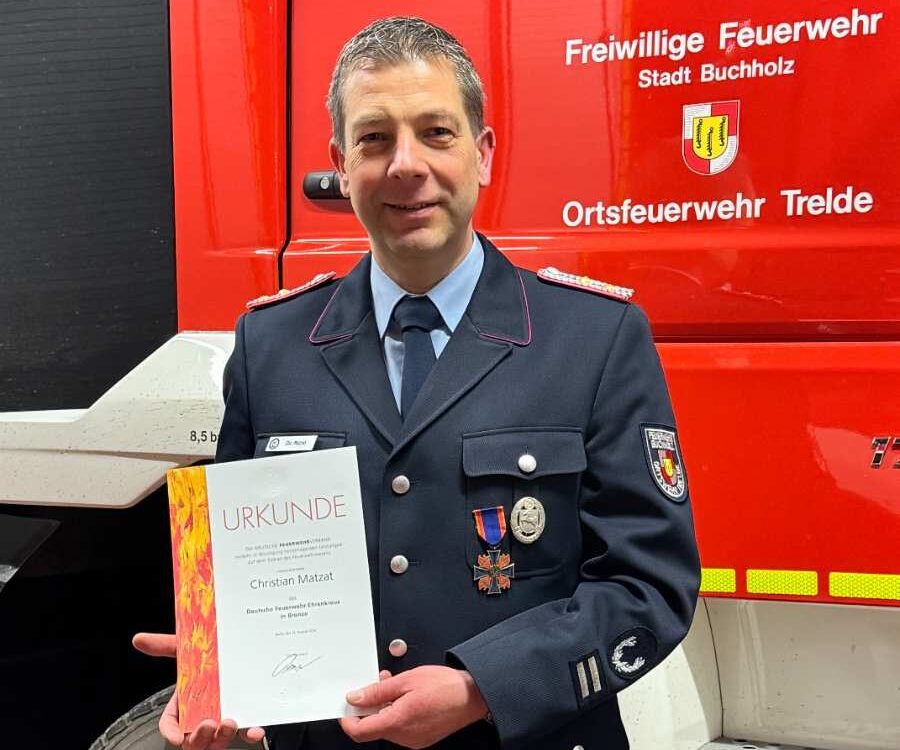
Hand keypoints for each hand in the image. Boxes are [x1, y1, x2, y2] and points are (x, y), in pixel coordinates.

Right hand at [132, 632, 264, 748]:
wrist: (240, 651)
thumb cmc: (209, 657)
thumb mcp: (188, 649)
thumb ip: (164, 646)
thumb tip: (139, 639)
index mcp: (185, 702)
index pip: (171, 723)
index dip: (171, 732)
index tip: (177, 736)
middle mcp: (202, 714)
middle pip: (193, 739)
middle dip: (198, 737)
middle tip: (208, 724)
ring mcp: (222, 720)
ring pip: (216, 742)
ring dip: (221, 738)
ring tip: (230, 722)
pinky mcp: (244, 720)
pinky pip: (245, 734)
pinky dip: (249, 734)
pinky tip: (254, 730)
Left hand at [340, 666, 487, 748]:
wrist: (473, 696)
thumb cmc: (445, 686)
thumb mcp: (406, 680)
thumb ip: (377, 691)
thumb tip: (355, 698)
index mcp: (397, 722)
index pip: (360, 731)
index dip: (348, 720)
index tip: (346, 708)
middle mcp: (404, 737)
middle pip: (373, 727)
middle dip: (370, 706)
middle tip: (377, 684)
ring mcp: (413, 740)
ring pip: (387, 726)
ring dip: (384, 708)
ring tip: (396, 686)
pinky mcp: (421, 739)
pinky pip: (400, 728)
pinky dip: (397, 713)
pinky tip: (406, 697)